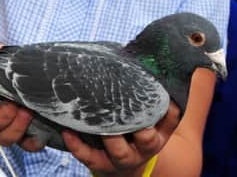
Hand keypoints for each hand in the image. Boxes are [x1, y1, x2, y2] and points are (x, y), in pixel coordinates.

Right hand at [0, 34, 39, 150]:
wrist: (15, 76)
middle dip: (0, 114)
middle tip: (13, 101)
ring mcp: (2, 127)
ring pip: (4, 137)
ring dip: (16, 127)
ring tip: (27, 111)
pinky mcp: (21, 135)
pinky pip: (26, 145)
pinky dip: (33, 141)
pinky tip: (39, 132)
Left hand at [64, 102, 180, 175]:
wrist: (127, 165)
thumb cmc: (138, 132)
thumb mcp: (154, 122)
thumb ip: (158, 101)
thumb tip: (159, 70)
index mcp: (158, 134)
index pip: (168, 121)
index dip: (165, 110)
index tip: (156, 94)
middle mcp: (143, 148)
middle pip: (146, 140)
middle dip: (139, 126)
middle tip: (128, 110)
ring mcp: (122, 158)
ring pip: (118, 151)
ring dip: (110, 135)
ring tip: (97, 119)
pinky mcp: (101, 164)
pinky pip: (89, 157)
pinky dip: (77, 145)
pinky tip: (68, 131)